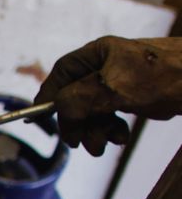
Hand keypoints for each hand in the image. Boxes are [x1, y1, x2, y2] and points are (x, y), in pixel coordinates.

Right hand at [34, 36, 181, 155]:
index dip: (48, 96)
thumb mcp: (112, 88)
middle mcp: (105, 67)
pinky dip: (111, 131)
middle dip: (77, 123)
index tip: (37, 119)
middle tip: (79, 143)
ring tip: (105, 145)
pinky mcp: (131, 98)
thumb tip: (56, 111)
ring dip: (95, 131)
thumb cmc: (162, 77)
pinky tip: (120, 137)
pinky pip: (109, 117)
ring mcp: (118, 83)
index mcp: (98, 54)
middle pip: (75, 98)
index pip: (62, 74)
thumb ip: (77, 99)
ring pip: (92, 111)